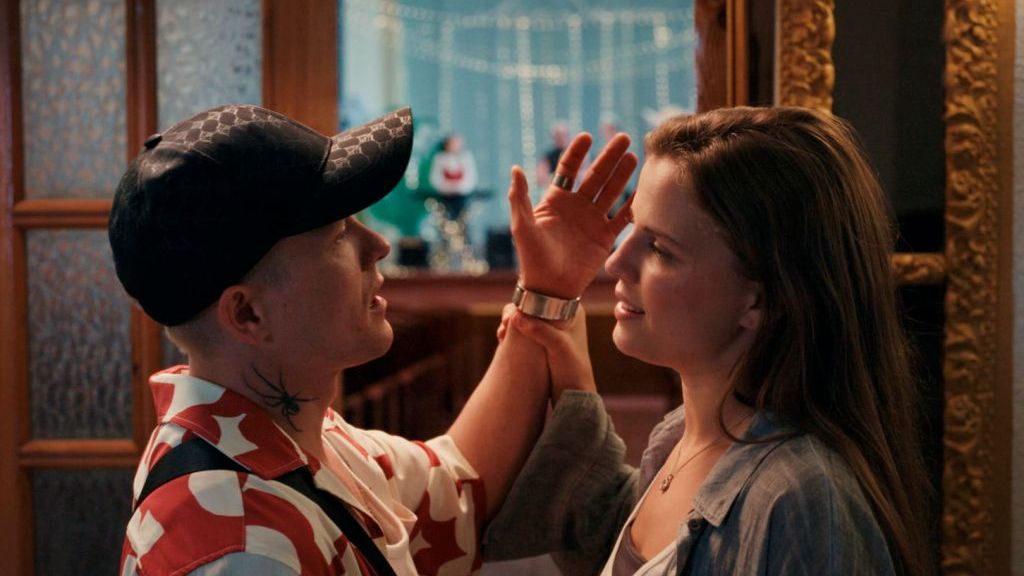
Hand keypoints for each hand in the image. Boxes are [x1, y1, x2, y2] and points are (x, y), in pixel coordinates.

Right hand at [497, 304, 596, 402]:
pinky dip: (513, 334)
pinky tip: (503, 341)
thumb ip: (539, 330)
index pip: (544, 294)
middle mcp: (564, 316)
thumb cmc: (572, 371)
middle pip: (533, 305)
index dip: (525, 299)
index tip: (511, 314)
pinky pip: (525, 331)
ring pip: (527, 318)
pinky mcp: (545, 343)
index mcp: (572, 310)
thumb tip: (515, 315)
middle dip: (515, 313)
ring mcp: (554, 329)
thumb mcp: (558, 348)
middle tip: (504, 326)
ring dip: (512, 324)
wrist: (575, 396)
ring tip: (502, 335)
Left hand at [509, 133, 637, 298]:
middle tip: (623, 139)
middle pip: (596, 176)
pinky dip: (632, 206)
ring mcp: (593, 221)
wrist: (550, 288)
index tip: (586, 137)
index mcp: (557, 200)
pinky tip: (643, 191)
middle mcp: (577, 207)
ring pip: (611, 192)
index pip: (569, 169)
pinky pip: (622, 218)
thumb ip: (519, 198)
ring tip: (634, 158)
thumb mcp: (521, 226)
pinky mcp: (605, 238)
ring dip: (622, 175)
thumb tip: (515, 169)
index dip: (578, 152)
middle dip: (609, 157)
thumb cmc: (531, 258)